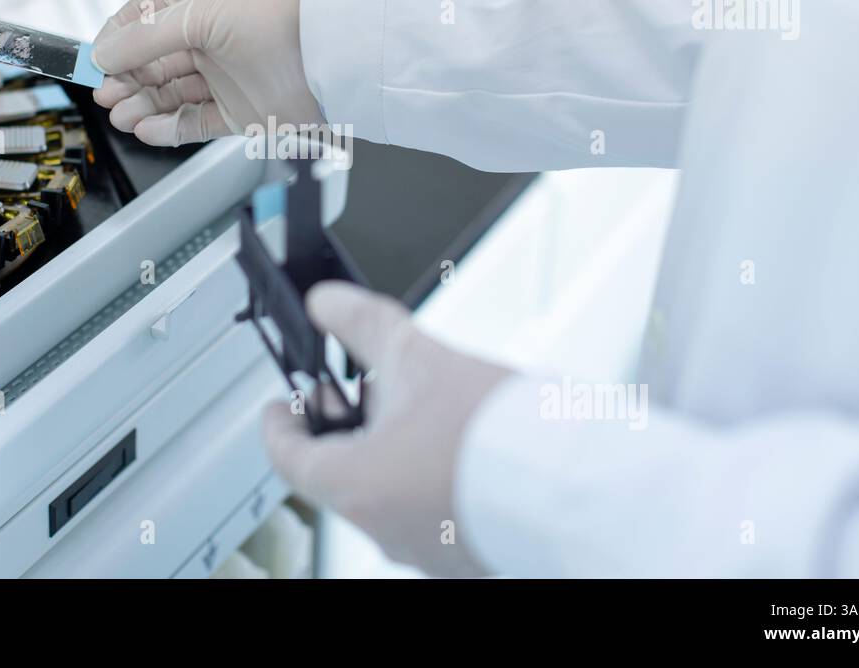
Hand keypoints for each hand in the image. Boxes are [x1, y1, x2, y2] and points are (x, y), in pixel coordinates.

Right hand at [90, 0, 321, 146]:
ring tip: (120, 114)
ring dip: (142, 106)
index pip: (147, 20)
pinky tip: (146, 129)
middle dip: (126, 78)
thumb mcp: (200, 14)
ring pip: (172, 97)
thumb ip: (146, 37)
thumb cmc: (277, 15)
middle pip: (155, 63)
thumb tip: (103, 53)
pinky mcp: (242, 114)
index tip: (96, 58)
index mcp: (204, 5)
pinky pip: (195, 124)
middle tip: (104, 92)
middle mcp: (215, 42)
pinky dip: (168, 129)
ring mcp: (228, 79)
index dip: (118, 39)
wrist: (333, 50)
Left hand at [263, 281, 513, 576]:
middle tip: (345, 395)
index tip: (281, 406)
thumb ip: (364, 325)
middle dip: (339, 428)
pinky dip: (422, 480)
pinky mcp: (459, 556)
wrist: (579, 488)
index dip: (279, 423)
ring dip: (383, 453)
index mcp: (356, 486)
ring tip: (410, 410)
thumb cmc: (501, 438)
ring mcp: (421, 549)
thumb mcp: (422, 360)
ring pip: (382, 495)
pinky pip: (424, 514)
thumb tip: (327, 302)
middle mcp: (381, 529)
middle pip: (336, 474)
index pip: (286, 458)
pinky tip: (452, 448)